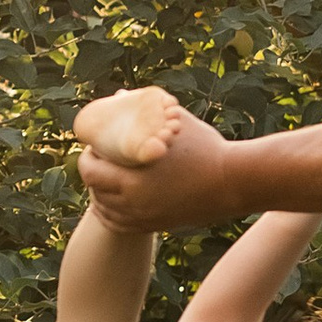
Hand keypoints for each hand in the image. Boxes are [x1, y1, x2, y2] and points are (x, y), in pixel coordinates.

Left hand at [76, 98, 233, 233]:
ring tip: (105, 177)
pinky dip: (111, 213)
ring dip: (100, 193)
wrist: (235, 182)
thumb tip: (120, 95)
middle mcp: (135, 204)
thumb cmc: (206, 148)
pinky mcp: (157, 226)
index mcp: (134, 179)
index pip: (90, 171)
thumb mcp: (173, 124)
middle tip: (100, 158)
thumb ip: (145, 111)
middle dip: (93, 173)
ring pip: (105, 211)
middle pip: (95, 191)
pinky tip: (113, 201)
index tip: (95, 146)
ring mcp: (146, 218)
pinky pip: (121, 225)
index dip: (86, 157)